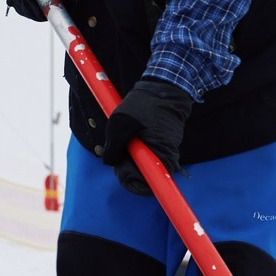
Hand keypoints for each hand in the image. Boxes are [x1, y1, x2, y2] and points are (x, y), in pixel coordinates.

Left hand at [102, 77, 192, 194]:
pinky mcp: (163, 145)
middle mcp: (166, 159)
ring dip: (130, 156)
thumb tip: (109, 162)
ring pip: (143, 165)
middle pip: (142, 177)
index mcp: (159, 157)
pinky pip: (147, 155)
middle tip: (118, 150)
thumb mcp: (119, 125)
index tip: (120, 168)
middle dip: (126, 167)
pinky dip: (136, 149)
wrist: (163, 88)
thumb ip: (112, 148)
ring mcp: (165, 152)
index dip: (129, 182)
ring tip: (126, 138)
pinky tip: (132, 134)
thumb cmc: (143, 105)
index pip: (147, 186)